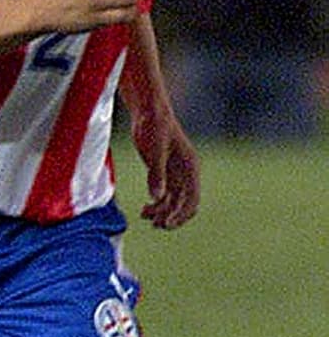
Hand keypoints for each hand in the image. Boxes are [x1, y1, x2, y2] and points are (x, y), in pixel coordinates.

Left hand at [130, 103, 200, 229]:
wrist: (148, 111)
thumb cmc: (153, 127)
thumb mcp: (154, 150)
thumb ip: (156, 174)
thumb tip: (157, 198)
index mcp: (190, 168)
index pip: (192, 199)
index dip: (181, 214)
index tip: (166, 224)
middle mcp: (186, 173)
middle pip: (183, 203)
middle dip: (171, 216)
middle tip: (156, 225)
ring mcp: (175, 173)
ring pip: (172, 201)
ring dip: (162, 212)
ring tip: (145, 217)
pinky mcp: (163, 172)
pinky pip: (163, 194)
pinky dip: (156, 204)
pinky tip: (144, 210)